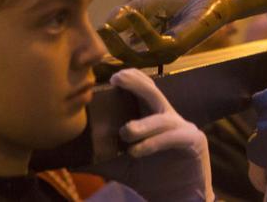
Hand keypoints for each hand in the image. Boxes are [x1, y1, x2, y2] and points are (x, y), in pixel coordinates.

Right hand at [98, 0, 232, 66]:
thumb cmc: (179, 3)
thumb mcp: (144, 6)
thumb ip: (123, 15)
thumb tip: (104, 26)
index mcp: (147, 48)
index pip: (121, 56)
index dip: (104, 50)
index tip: (90, 39)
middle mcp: (156, 55)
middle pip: (124, 61)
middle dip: (108, 49)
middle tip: (96, 33)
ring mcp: (166, 53)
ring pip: (135, 57)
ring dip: (118, 43)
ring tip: (105, 27)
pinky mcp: (177, 46)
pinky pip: (153, 42)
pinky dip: (139, 28)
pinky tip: (131, 13)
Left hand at [109, 68, 212, 200]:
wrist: (177, 199)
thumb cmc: (152, 177)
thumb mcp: (121, 167)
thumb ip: (101, 159)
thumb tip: (71, 157)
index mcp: (152, 117)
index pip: (142, 90)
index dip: (129, 79)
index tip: (109, 77)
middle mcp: (168, 117)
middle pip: (153, 92)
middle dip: (136, 83)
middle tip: (117, 79)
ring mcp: (183, 128)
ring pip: (162, 119)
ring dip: (143, 124)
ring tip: (126, 132)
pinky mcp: (194, 141)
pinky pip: (173, 137)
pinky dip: (154, 143)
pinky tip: (137, 151)